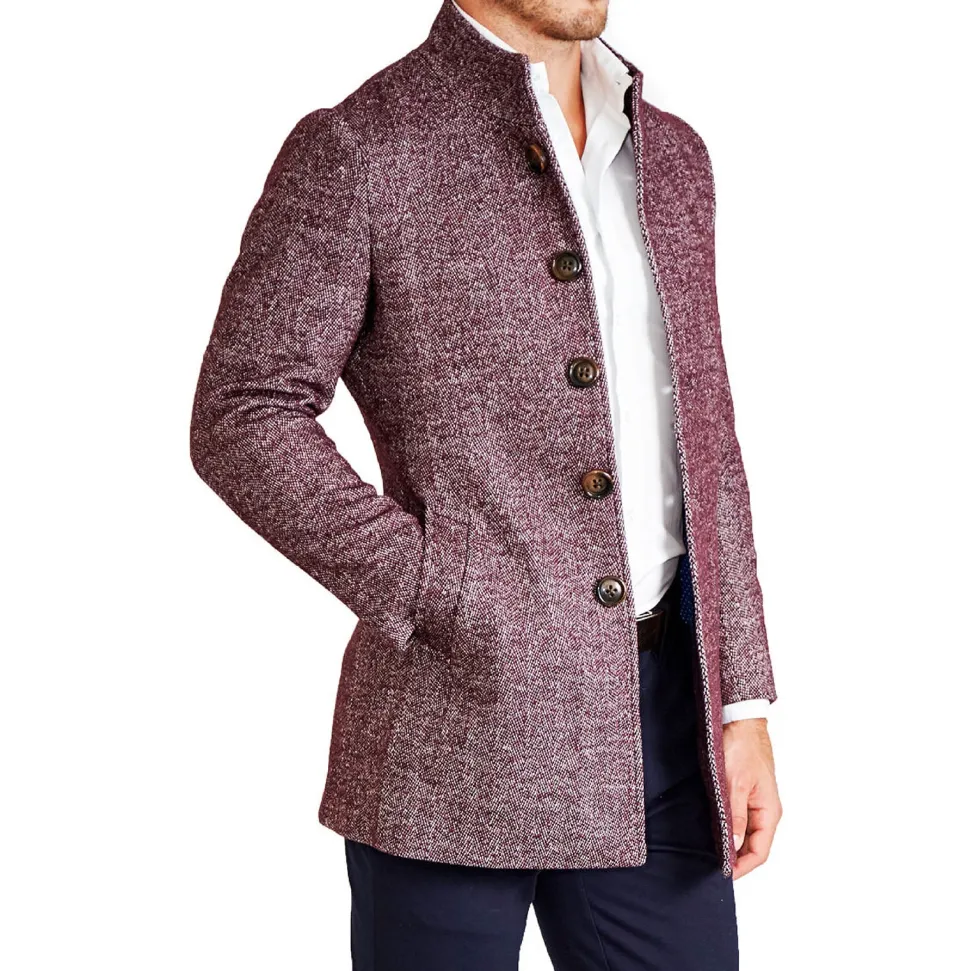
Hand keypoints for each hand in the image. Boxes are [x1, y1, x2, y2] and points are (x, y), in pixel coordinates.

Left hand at [723, 718, 780, 878]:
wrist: (739, 720)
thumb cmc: (741, 747)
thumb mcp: (734, 783)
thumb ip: (735, 815)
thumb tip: (734, 845)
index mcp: (769, 811)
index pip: (759, 852)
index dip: (742, 867)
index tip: (723, 874)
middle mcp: (766, 810)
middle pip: (754, 846)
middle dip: (736, 859)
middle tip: (713, 866)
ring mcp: (756, 801)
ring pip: (746, 833)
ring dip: (732, 844)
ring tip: (711, 852)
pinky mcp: (745, 792)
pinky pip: (740, 818)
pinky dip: (729, 828)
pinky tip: (715, 830)